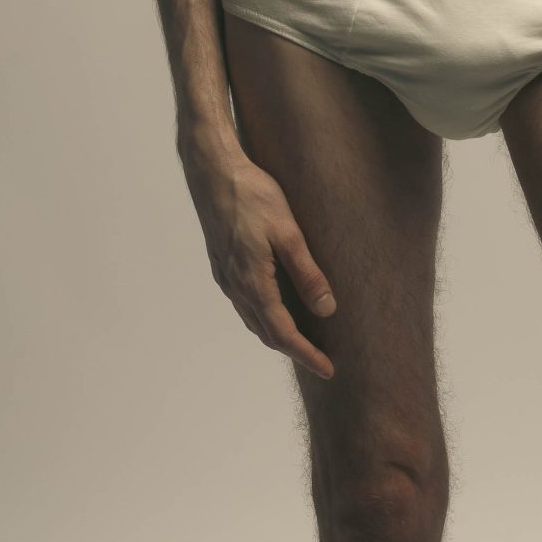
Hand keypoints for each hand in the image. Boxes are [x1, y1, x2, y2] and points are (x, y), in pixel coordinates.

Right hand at [179, 138, 336, 379]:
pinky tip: (275, 308)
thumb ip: (307, 273)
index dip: (306, 354)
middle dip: (293, 350)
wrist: (213, 172)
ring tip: (302, 341)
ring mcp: (225, 277)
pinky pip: (244, 304)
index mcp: (253, 283)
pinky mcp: (222, 265)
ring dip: (276, 335)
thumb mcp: (289, 233)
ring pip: (252, 320)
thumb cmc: (253, 196)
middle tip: (320, 360)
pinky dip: (263, 317)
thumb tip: (326, 310)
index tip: (328, 369)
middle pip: (265, 333)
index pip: (282, 333)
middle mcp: (235, 287)